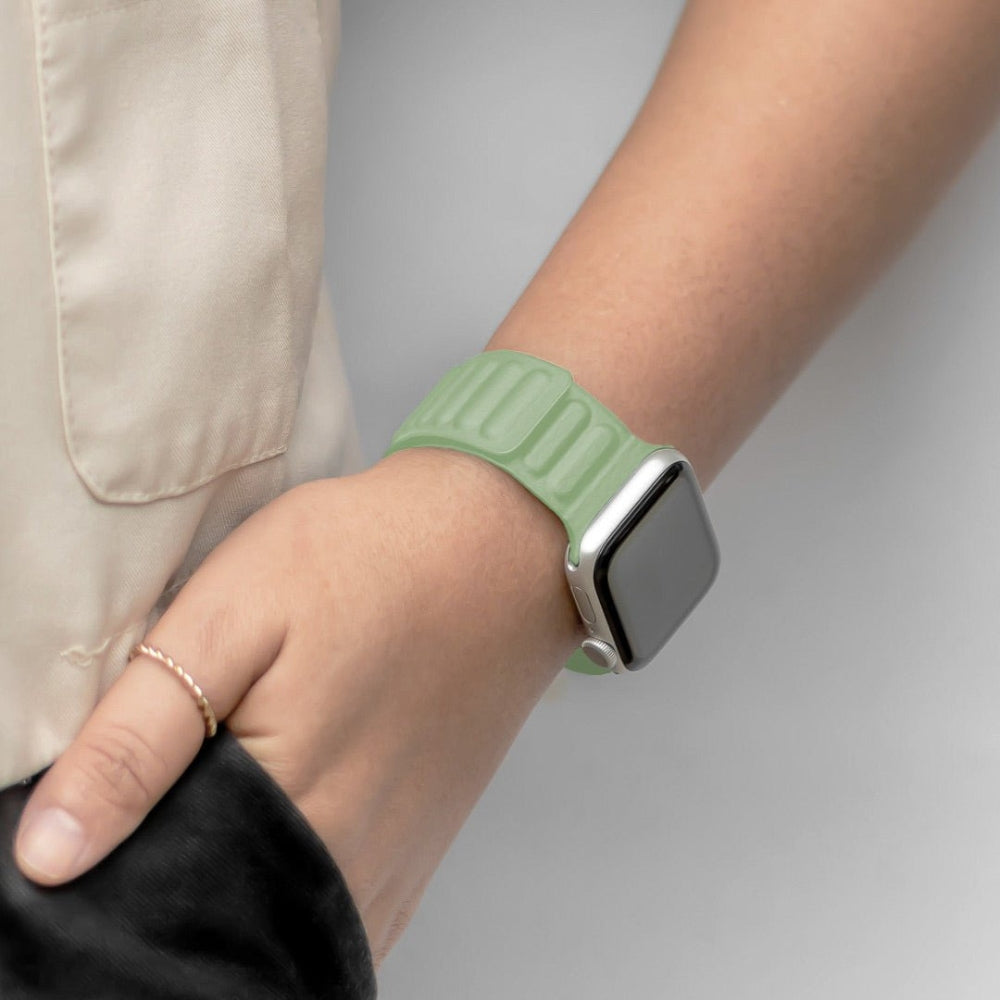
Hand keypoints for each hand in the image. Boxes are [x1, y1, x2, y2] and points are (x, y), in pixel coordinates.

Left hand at [13, 448, 580, 962]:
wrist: (499, 543)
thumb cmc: (372, 559)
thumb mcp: (234, 614)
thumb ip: (141, 736)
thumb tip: (50, 852)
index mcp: (289, 808)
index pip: (157, 907)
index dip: (113, 867)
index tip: (109, 811)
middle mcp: (349, 863)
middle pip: (223, 924)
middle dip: (173, 878)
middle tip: (178, 785)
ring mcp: (395, 864)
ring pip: (282, 925)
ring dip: (236, 885)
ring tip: (228, 800)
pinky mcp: (423, 849)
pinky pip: (339, 917)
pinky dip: (293, 892)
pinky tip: (280, 832)